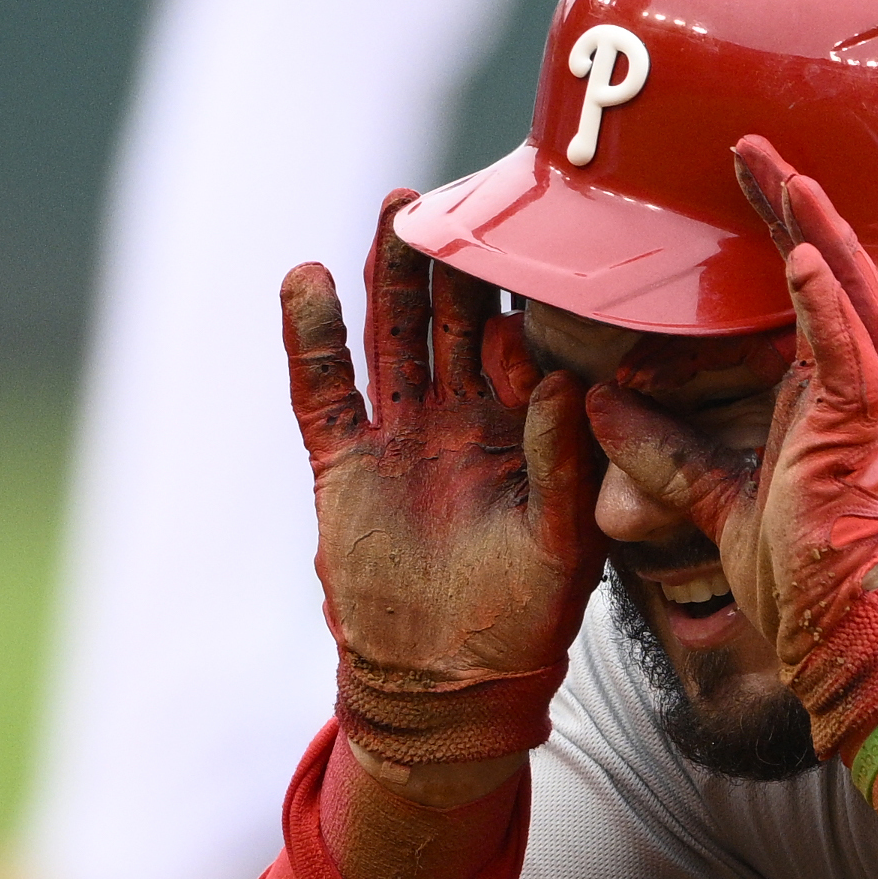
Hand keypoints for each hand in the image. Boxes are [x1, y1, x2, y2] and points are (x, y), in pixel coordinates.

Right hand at [282, 190, 605, 769]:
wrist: (444, 684)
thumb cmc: (523, 619)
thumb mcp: (561, 543)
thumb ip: (563, 462)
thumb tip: (571, 379)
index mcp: (526, 429)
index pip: (528, 342)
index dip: (530, 293)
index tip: (540, 236)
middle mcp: (464, 416)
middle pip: (459, 317)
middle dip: (459, 257)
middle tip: (464, 193)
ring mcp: (402, 433)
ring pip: (396, 334)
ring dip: (394, 273)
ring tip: (398, 208)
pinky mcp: (344, 459)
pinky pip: (323, 387)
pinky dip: (311, 335)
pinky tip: (306, 277)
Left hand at [588, 139, 877, 760]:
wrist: (845, 636)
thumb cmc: (803, 580)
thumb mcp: (711, 503)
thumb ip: (662, 455)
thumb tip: (600, 408)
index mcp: (820, 400)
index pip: (799, 296)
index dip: (774, 235)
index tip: (740, 180)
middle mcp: (848, 391)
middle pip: (829, 273)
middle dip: (793, 208)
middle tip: (752, 147)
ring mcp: (862, 406)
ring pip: (849, 295)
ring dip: (816, 232)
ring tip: (782, 173)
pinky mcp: (863, 432)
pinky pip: (850, 352)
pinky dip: (826, 303)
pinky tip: (802, 256)